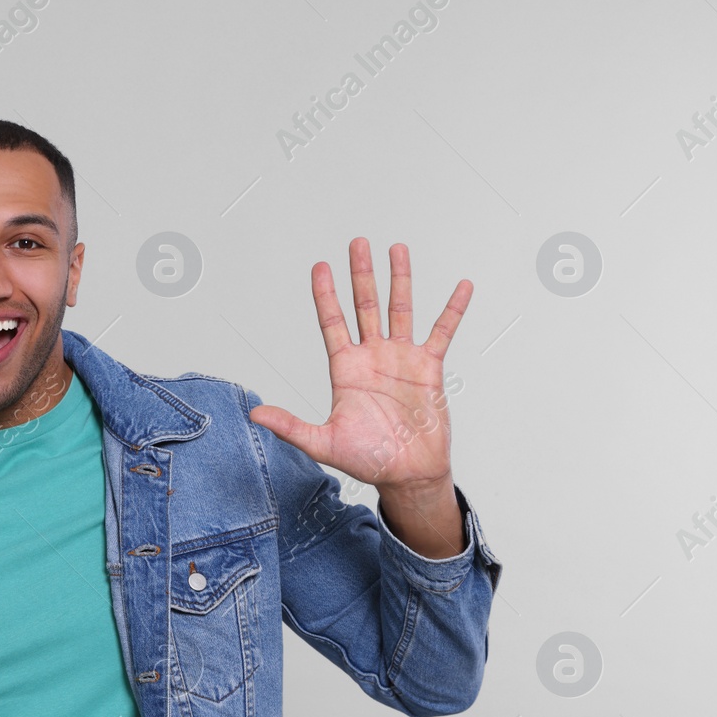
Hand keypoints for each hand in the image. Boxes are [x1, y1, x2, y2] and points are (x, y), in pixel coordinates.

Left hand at [249, 238, 469, 495]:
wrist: (407, 474)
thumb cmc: (367, 460)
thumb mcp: (323, 443)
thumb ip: (290, 426)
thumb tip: (255, 414)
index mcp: (345, 369)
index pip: (332, 323)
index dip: (325, 295)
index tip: (319, 266)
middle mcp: (372, 357)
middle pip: (365, 305)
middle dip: (361, 274)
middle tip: (358, 243)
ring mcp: (401, 359)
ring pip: (400, 309)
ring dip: (399, 279)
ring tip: (397, 248)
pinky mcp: (429, 367)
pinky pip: (442, 331)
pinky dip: (453, 309)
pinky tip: (461, 286)